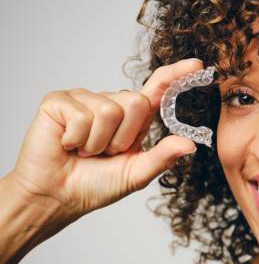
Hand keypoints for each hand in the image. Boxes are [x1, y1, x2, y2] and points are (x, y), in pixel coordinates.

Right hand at [7, 58, 204, 221]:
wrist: (56, 196)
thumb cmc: (95, 185)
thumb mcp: (136, 174)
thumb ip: (162, 157)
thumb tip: (190, 144)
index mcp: (133, 119)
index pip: (158, 89)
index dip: (176, 76)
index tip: (197, 66)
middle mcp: (111, 103)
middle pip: (136, 102)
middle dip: (123, 137)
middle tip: (105, 153)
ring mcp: (85, 99)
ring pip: (110, 111)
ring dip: (98, 142)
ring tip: (85, 151)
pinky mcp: (59, 101)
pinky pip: (82, 115)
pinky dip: (77, 139)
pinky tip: (67, 145)